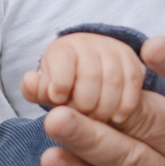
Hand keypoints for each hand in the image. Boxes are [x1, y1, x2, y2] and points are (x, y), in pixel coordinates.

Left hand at [24, 32, 147, 124]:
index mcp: (64, 49)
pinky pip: (134, 83)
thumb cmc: (62, 84)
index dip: (60, 82)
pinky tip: (116, 118)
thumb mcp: (45, 88)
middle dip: (84, 102)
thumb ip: (36, 89)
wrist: (87, 70)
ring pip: (114, 80)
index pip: (63, 59)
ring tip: (96, 121)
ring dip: (105, 106)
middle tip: (79, 118)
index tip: (57, 100)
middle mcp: (91, 44)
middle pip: (91, 74)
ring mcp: (115, 52)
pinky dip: (126, 104)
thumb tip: (30, 81)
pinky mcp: (134, 64)